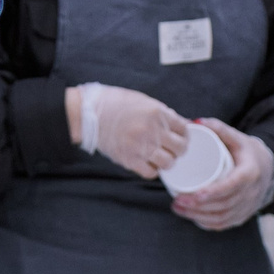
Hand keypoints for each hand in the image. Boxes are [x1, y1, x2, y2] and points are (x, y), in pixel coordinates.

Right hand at [66, 84, 189, 177]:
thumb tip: (180, 124)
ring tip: (159, 156)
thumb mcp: (143, 101)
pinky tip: (146, 162)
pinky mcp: (129, 160)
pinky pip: (151, 172)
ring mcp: (141, 146)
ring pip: (168, 163)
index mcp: (157, 112)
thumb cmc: (114, 104)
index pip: (184, 128)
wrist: (89, 113)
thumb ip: (162, 113)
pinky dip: (152, 169)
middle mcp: (152, 130)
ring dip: (166, 161)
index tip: (180, 137)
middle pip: (180, 148)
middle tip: (172, 148)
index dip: (184, 134)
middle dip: (178, 149)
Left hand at [172, 118, 273, 230]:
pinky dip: (206, 223)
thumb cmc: (247, 152)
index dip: (213, 192)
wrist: (267, 169)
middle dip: (198, 206)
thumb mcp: (237, 138)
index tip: (194, 195)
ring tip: (178, 208)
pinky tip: (191, 217)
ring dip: (198, 216)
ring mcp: (247, 207)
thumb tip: (195, 122)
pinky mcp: (242, 216)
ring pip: (222, 217)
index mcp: (250, 173)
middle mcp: (251, 193)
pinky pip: (224, 224)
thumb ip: (218, 129)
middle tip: (177, 200)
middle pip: (224, 205)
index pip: (232, 186)